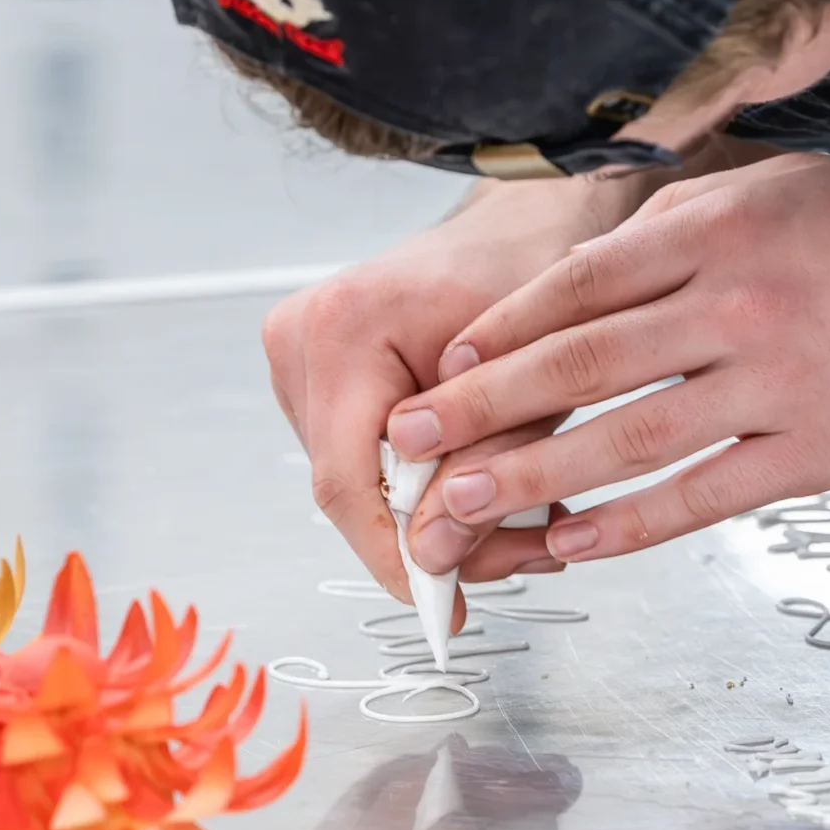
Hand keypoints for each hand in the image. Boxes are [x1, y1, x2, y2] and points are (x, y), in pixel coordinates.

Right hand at [262, 173, 637, 602]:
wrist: (515, 228)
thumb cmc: (528, 274)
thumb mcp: (531, 374)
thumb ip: (488, 460)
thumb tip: (445, 550)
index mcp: (343, 327)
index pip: (349, 479)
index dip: (394, 553)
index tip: (441, 601)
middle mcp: (301, 341)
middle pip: (352, 489)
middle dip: (435, 537)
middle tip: (521, 555)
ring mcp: (297, 360)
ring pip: (359, 483)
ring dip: (437, 514)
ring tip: (523, 519)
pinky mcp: (313, 380)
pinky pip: (363, 459)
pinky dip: (425, 485)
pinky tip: (485, 486)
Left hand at [388, 153, 829, 567]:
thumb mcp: (778, 185)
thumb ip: (678, 222)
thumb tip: (583, 263)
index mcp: (716, 228)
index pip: (576, 288)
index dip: (496, 333)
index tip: (437, 371)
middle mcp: (737, 304)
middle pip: (580, 367)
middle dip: (480, 412)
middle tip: (409, 449)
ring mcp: (777, 384)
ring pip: (629, 442)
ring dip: (532, 480)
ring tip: (461, 509)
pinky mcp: (816, 454)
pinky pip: (704, 498)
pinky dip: (631, 527)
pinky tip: (573, 547)